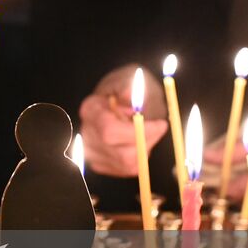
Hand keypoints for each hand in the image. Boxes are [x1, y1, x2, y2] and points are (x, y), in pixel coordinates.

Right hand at [77, 63, 168, 177]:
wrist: (122, 96)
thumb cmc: (129, 87)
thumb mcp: (133, 78)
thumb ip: (130, 87)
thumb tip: (128, 97)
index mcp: (91, 109)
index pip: (110, 131)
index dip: (139, 132)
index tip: (160, 124)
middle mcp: (87, 133)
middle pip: (121, 153)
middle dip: (147, 142)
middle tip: (158, 127)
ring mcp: (92, 151)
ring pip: (127, 164)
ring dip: (145, 149)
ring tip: (146, 131)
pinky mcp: (101, 164)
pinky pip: (128, 170)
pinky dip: (140, 157)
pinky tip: (139, 141)